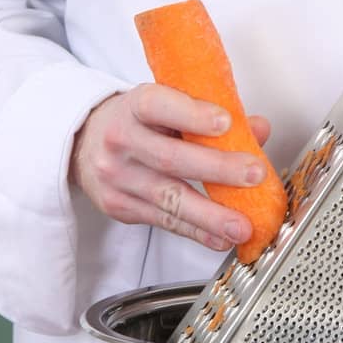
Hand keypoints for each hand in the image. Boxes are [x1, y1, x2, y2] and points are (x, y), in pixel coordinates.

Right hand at [69, 83, 271, 251]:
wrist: (85, 142)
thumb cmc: (137, 121)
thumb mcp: (167, 105)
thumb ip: (211, 114)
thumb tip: (257, 129)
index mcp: (134, 106)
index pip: (159, 106)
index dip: (192, 115)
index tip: (226, 122)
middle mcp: (121, 140)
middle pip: (170, 158)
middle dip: (217, 169)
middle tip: (253, 174)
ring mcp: (118, 177)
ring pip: (168, 198)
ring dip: (210, 215)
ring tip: (241, 225)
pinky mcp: (120, 206)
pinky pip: (163, 221)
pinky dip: (195, 231)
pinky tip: (219, 237)